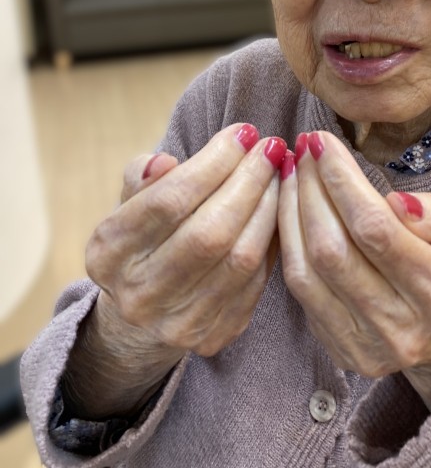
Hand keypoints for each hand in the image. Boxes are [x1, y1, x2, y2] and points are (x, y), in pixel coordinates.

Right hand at [86, 123, 286, 357]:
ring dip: (270, 207)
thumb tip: (164, 162)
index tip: (244, 132)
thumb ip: (143, 176)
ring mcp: (176, 323)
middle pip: (210, 232)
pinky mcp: (212, 338)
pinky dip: (274, 240)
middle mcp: (137, 294)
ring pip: (241, 258)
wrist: (143, 309)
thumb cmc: (145, 235)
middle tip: (272, 148)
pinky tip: (281, 209)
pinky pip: (257, 282)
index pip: (169, 200)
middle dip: (249, 181)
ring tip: (281, 173)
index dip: (213, 162)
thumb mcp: (131, 201)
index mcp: (108, 251)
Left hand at [278, 131, 430, 409]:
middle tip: (302, 148)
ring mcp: (366, 345)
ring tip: (290, 172)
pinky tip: (287, 208)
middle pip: (334, 248)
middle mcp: (401, 326)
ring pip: (308, 271)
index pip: (376, 228)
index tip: (322, 142)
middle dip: (310, 189)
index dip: (341, 180)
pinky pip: (299, 291)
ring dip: (290, 212)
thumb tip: (394, 201)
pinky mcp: (339, 351)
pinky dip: (288, 243)